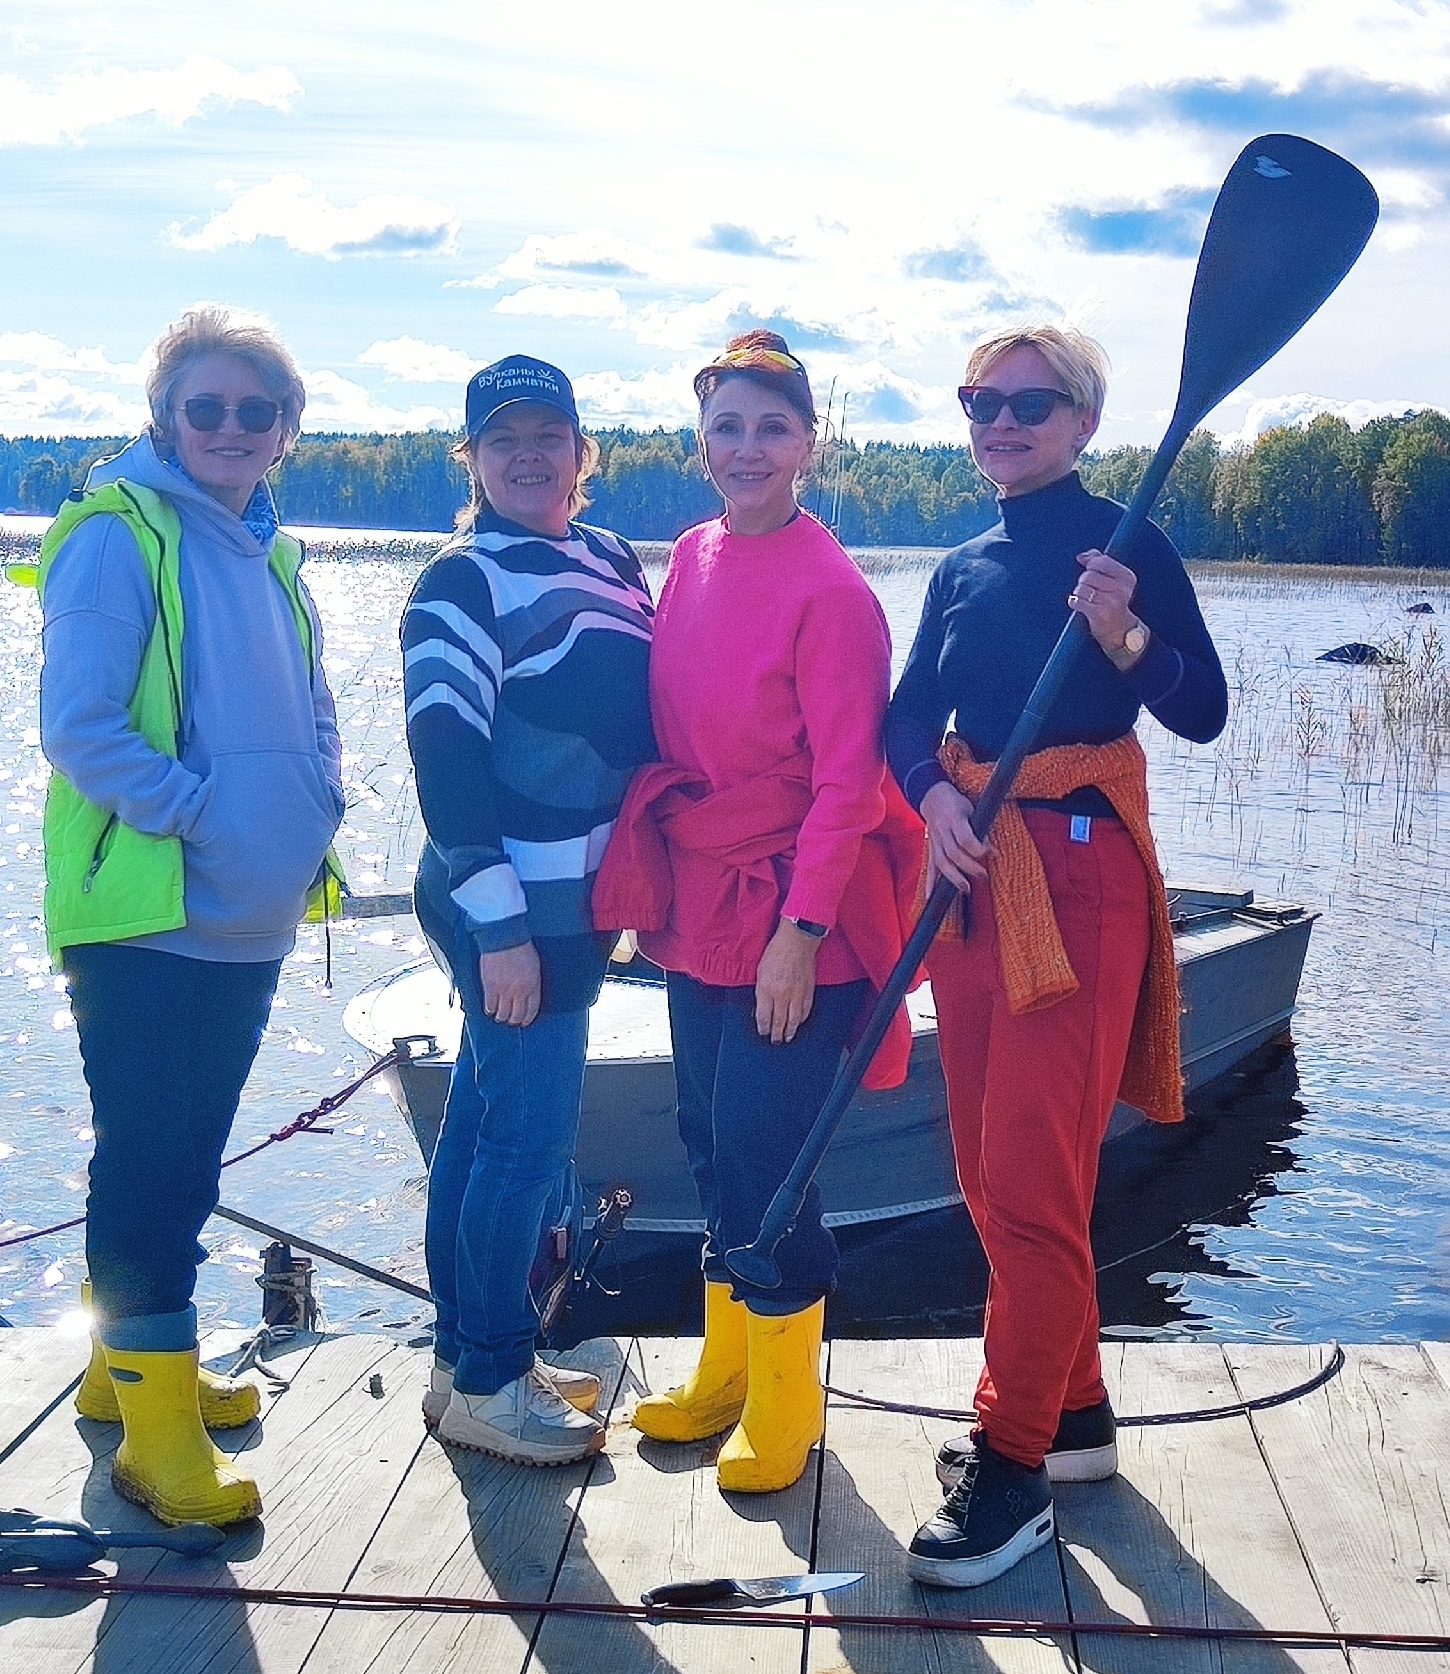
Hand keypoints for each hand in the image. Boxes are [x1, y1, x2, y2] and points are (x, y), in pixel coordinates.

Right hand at [479, 942, 540, 1027]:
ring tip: (500, 1015)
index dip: (527, 1018)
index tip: (524, 1021)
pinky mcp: (490, 987)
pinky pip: (489, 1006)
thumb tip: (528, 995)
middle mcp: (520, 992)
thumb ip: (532, 982)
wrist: (505, 937)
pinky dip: (490, 1009)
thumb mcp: (535, 966)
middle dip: (514, 1020)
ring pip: (502, 1014)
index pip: (532, 1010)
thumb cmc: (521, 947)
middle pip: (517, 1016)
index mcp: (533, 986)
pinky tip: (490, 1008)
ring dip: (501, 1017)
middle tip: (511, 1020)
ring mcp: (504, 991)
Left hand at [754, 920, 820, 1043]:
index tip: (763, 1032)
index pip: (763, 1016)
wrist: (797, 941)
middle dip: (776, 1034)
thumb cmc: (776, 952)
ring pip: (794, 1019)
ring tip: (788, 1038)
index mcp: (766, 989)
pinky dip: (802, 1019)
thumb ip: (761, 991)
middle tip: (775, 1042)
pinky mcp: (808, 991)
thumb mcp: (760, 971)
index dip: (763, 1027)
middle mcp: (782, 995)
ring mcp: (797, 994)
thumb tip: (761, 1007)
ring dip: (790, 1031)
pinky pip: (805, 1010)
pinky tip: (799, 1022)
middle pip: (779, 1021)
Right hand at [920, 780, 989, 893]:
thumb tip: (992, 851)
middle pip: (954, 854)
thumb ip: (980, 829)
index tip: (991, 854)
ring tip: (966, 889)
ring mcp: (934, 841)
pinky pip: (929, 867)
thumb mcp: (971, 809)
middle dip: (970, 867)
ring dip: (954, 878)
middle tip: (984, 875)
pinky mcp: (930, 849)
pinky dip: (930, 884)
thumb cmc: (956, 802)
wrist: (932, 796)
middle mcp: (942, 831)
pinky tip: (931, 898)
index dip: (978, 849)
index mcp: (953, 819)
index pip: (965, 839)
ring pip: (941, 863)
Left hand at [1070, 549, 1139, 658]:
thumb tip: (1082, 556)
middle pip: (1089, 574)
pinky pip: (1076, 601)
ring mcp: (1111, 602)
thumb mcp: (1114, 580)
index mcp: (1127, 577)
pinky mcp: (1099, 614)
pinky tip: (1081, 606)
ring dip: (1079, 593)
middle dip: (1084, 581)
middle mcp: (1121, 589)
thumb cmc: (1114, 602)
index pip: (1101, 561)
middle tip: (1090, 590)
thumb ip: (1100, 562)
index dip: (1091, 565)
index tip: (1092, 572)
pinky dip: (1075, 602)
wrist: (1120, 631)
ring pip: (1081, 587)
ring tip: (1087, 599)